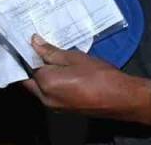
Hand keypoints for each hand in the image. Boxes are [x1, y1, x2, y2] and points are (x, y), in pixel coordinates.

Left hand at [22, 35, 150, 125]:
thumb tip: (35, 42)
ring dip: (43, 74)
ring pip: (40, 88)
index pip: (28, 65)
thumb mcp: (75, 57)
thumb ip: (51, 51)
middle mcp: (46, 98)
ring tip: (55, 58)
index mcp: (46, 83)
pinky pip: (50, 94)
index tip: (31, 42)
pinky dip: (52, 83)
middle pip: (30, 79)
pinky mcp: (64, 109)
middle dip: (33, 65)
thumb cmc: (100, 76)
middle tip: (41, 48)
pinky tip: (63, 71)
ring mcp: (55, 106)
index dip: (30, 52)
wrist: (121, 98)